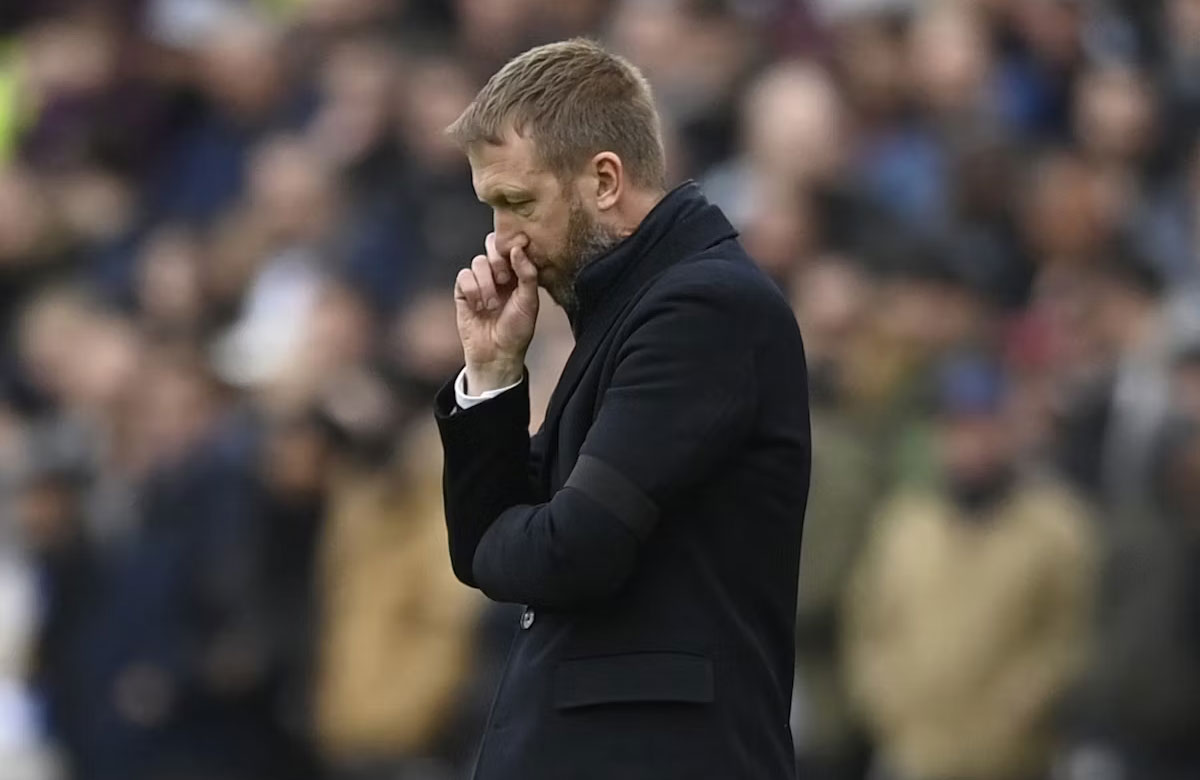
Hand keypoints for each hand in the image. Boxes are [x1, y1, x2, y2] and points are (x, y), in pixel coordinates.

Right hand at [454, 232, 538, 392]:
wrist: (496, 354)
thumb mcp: (530, 301)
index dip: (511, 248)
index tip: (515, 259)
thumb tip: (518, 248)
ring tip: (492, 305)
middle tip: (504, 280)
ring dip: (486, 283)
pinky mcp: (463, 291)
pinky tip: (478, 306)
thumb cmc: (517, 330)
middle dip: (497, 262)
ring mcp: (480, 281)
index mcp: (517, 273)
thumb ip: (527, 273)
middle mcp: (498, 273)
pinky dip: (471, 289)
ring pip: (478, 262)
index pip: (511, 245)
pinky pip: (463, 276)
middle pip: (491, 245)